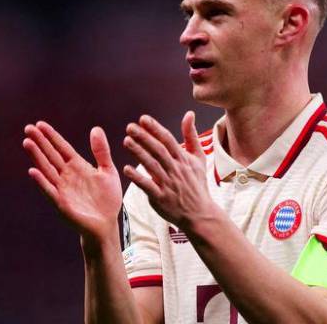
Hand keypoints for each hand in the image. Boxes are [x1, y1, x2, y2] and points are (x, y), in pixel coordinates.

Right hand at [23, 122, 121, 240]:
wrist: (107, 224)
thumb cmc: (107, 199)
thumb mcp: (108, 171)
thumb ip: (101, 151)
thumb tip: (95, 128)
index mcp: (77, 166)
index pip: (61, 148)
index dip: (51, 136)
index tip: (40, 124)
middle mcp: (66, 175)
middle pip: (51, 155)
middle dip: (40, 142)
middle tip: (28, 128)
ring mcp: (62, 189)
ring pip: (47, 169)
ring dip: (37, 157)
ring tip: (27, 143)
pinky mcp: (61, 203)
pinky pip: (50, 190)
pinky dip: (42, 181)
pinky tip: (33, 171)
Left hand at [122, 111, 216, 230]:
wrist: (200, 214)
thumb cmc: (197, 184)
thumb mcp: (199, 158)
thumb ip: (191, 136)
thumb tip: (189, 114)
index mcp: (184, 159)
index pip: (168, 140)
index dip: (155, 129)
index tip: (143, 119)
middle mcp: (176, 170)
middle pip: (158, 151)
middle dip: (144, 138)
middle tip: (130, 127)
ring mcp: (169, 184)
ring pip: (152, 166)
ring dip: (139, 153)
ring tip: (126, 141)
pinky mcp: (161, 198)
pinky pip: (148, 186)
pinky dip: (138, 178)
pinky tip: (126, 169)